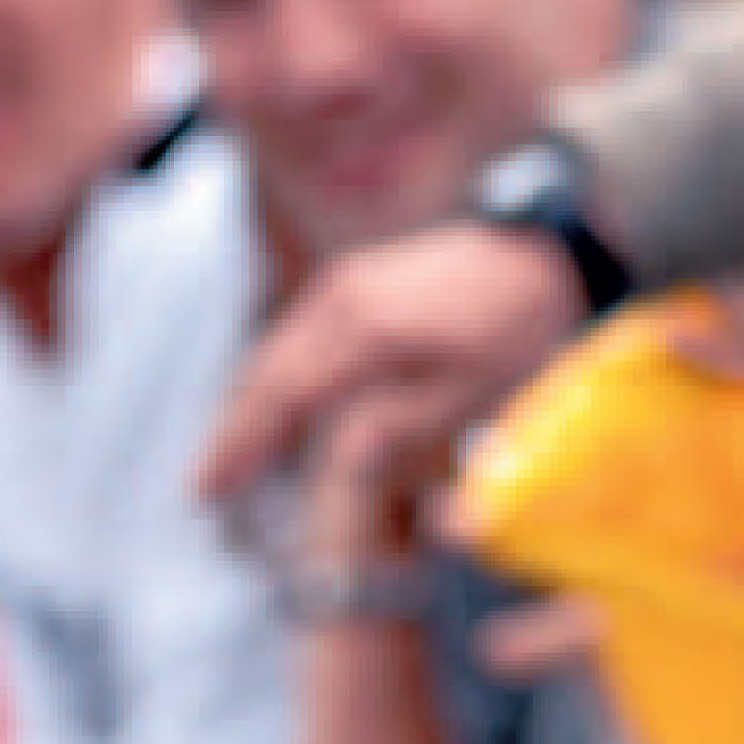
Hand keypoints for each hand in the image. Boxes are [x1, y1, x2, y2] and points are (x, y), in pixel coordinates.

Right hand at [202, 221, 587, 508]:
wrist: (540, 256)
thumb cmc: (521, 330)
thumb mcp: (478, 391)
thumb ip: (404, 426)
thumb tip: (340, 463)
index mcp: (368, 330)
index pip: (285, 396)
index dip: (245, 445)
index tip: (213, 488)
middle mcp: (339, 302)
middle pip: (264, 374)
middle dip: (231, 432)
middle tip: (203, 486)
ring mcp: (340, 288)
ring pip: (273, 354)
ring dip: (246, 408)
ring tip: (227, 455)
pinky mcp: (350, 284)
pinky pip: (293, 337)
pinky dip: (272, 378)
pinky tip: (270, 407)